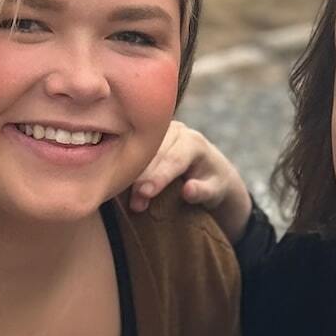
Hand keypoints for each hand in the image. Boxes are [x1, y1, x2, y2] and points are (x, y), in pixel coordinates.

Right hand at [129, 119, 251, 241]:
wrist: (212, 169)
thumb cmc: (213, 183)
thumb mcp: (216, 191)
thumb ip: (203, 191)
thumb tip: (188, 191)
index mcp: (194, 142)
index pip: (174, 159)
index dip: (158, 177)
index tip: (145, 193)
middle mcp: (177, 131)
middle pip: (154, 155)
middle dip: (142, 179)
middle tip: (135, 204)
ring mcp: (161, 131)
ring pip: (142, 150)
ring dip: (132, 174)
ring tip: (127, 197)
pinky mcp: (150, 136)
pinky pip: (136, 148)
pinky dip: (128, 165)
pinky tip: (119, 180)